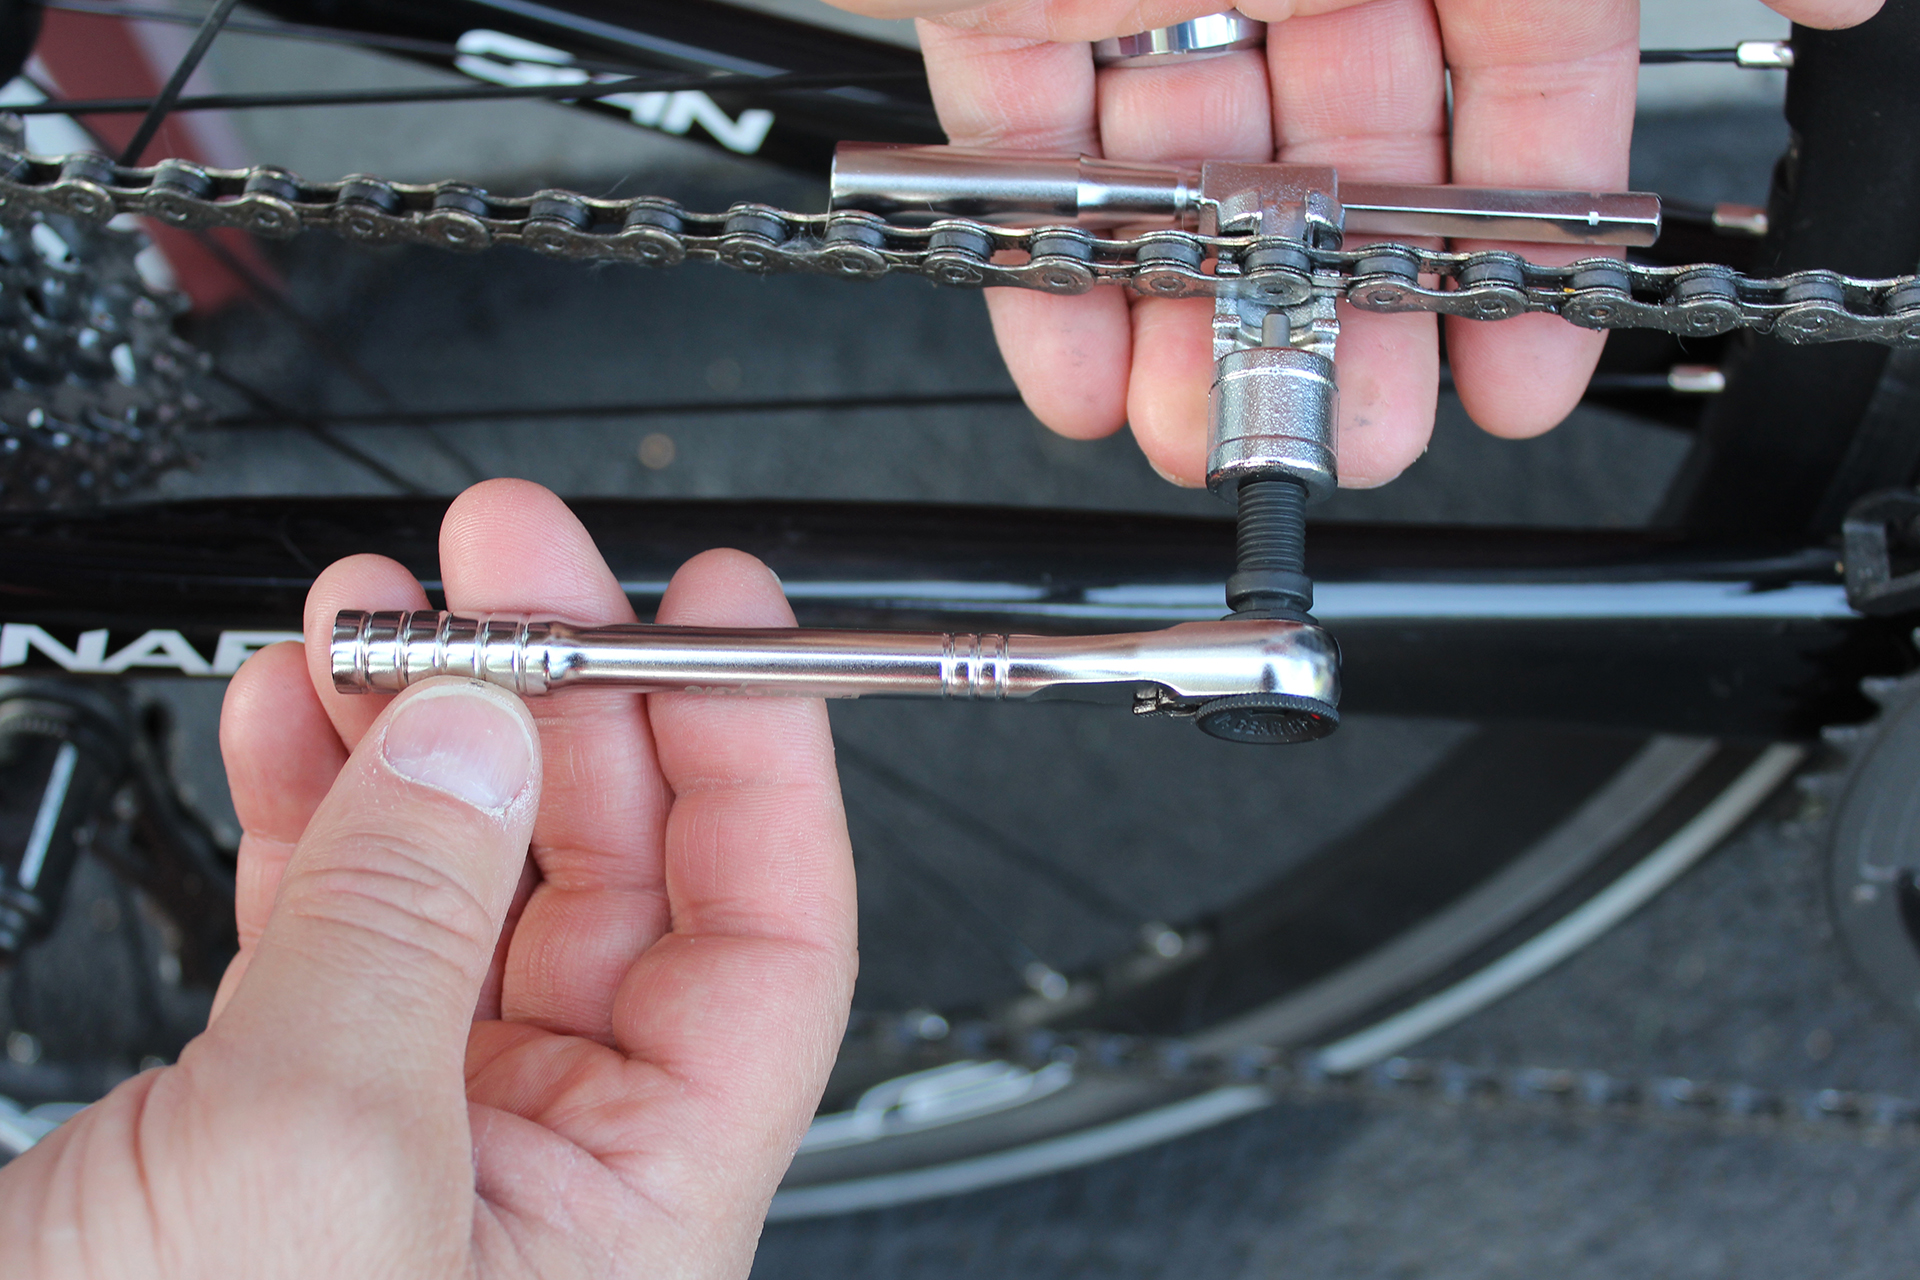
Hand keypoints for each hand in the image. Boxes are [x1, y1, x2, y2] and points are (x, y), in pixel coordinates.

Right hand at [0, 480, 857, 1277]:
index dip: (760, 758)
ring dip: (426, 732)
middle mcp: (542, 1191)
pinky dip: (312, 806)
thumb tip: (474, 738)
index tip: (724, 615)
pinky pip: (335, 929)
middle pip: (617, 888)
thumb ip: (410, 927)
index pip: (770, 945)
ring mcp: (405, 1152)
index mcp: (633, 1229)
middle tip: (513, 564)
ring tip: (385, 610)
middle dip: (565, 698)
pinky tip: (292, 717)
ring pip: (463, 888)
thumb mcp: (311, 1161)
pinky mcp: (272, 1130)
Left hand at [832, 0, 1882, 488]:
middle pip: (1346, 160)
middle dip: (1350, 319)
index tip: (1520, 372)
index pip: (1530, 88)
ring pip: (1190, 173)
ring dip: (1197, 323)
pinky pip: (1028, 140)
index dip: (1527, 240)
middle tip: (1355, 434)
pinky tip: (1080, 373)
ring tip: (1205, 436)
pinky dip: (1045, 259)